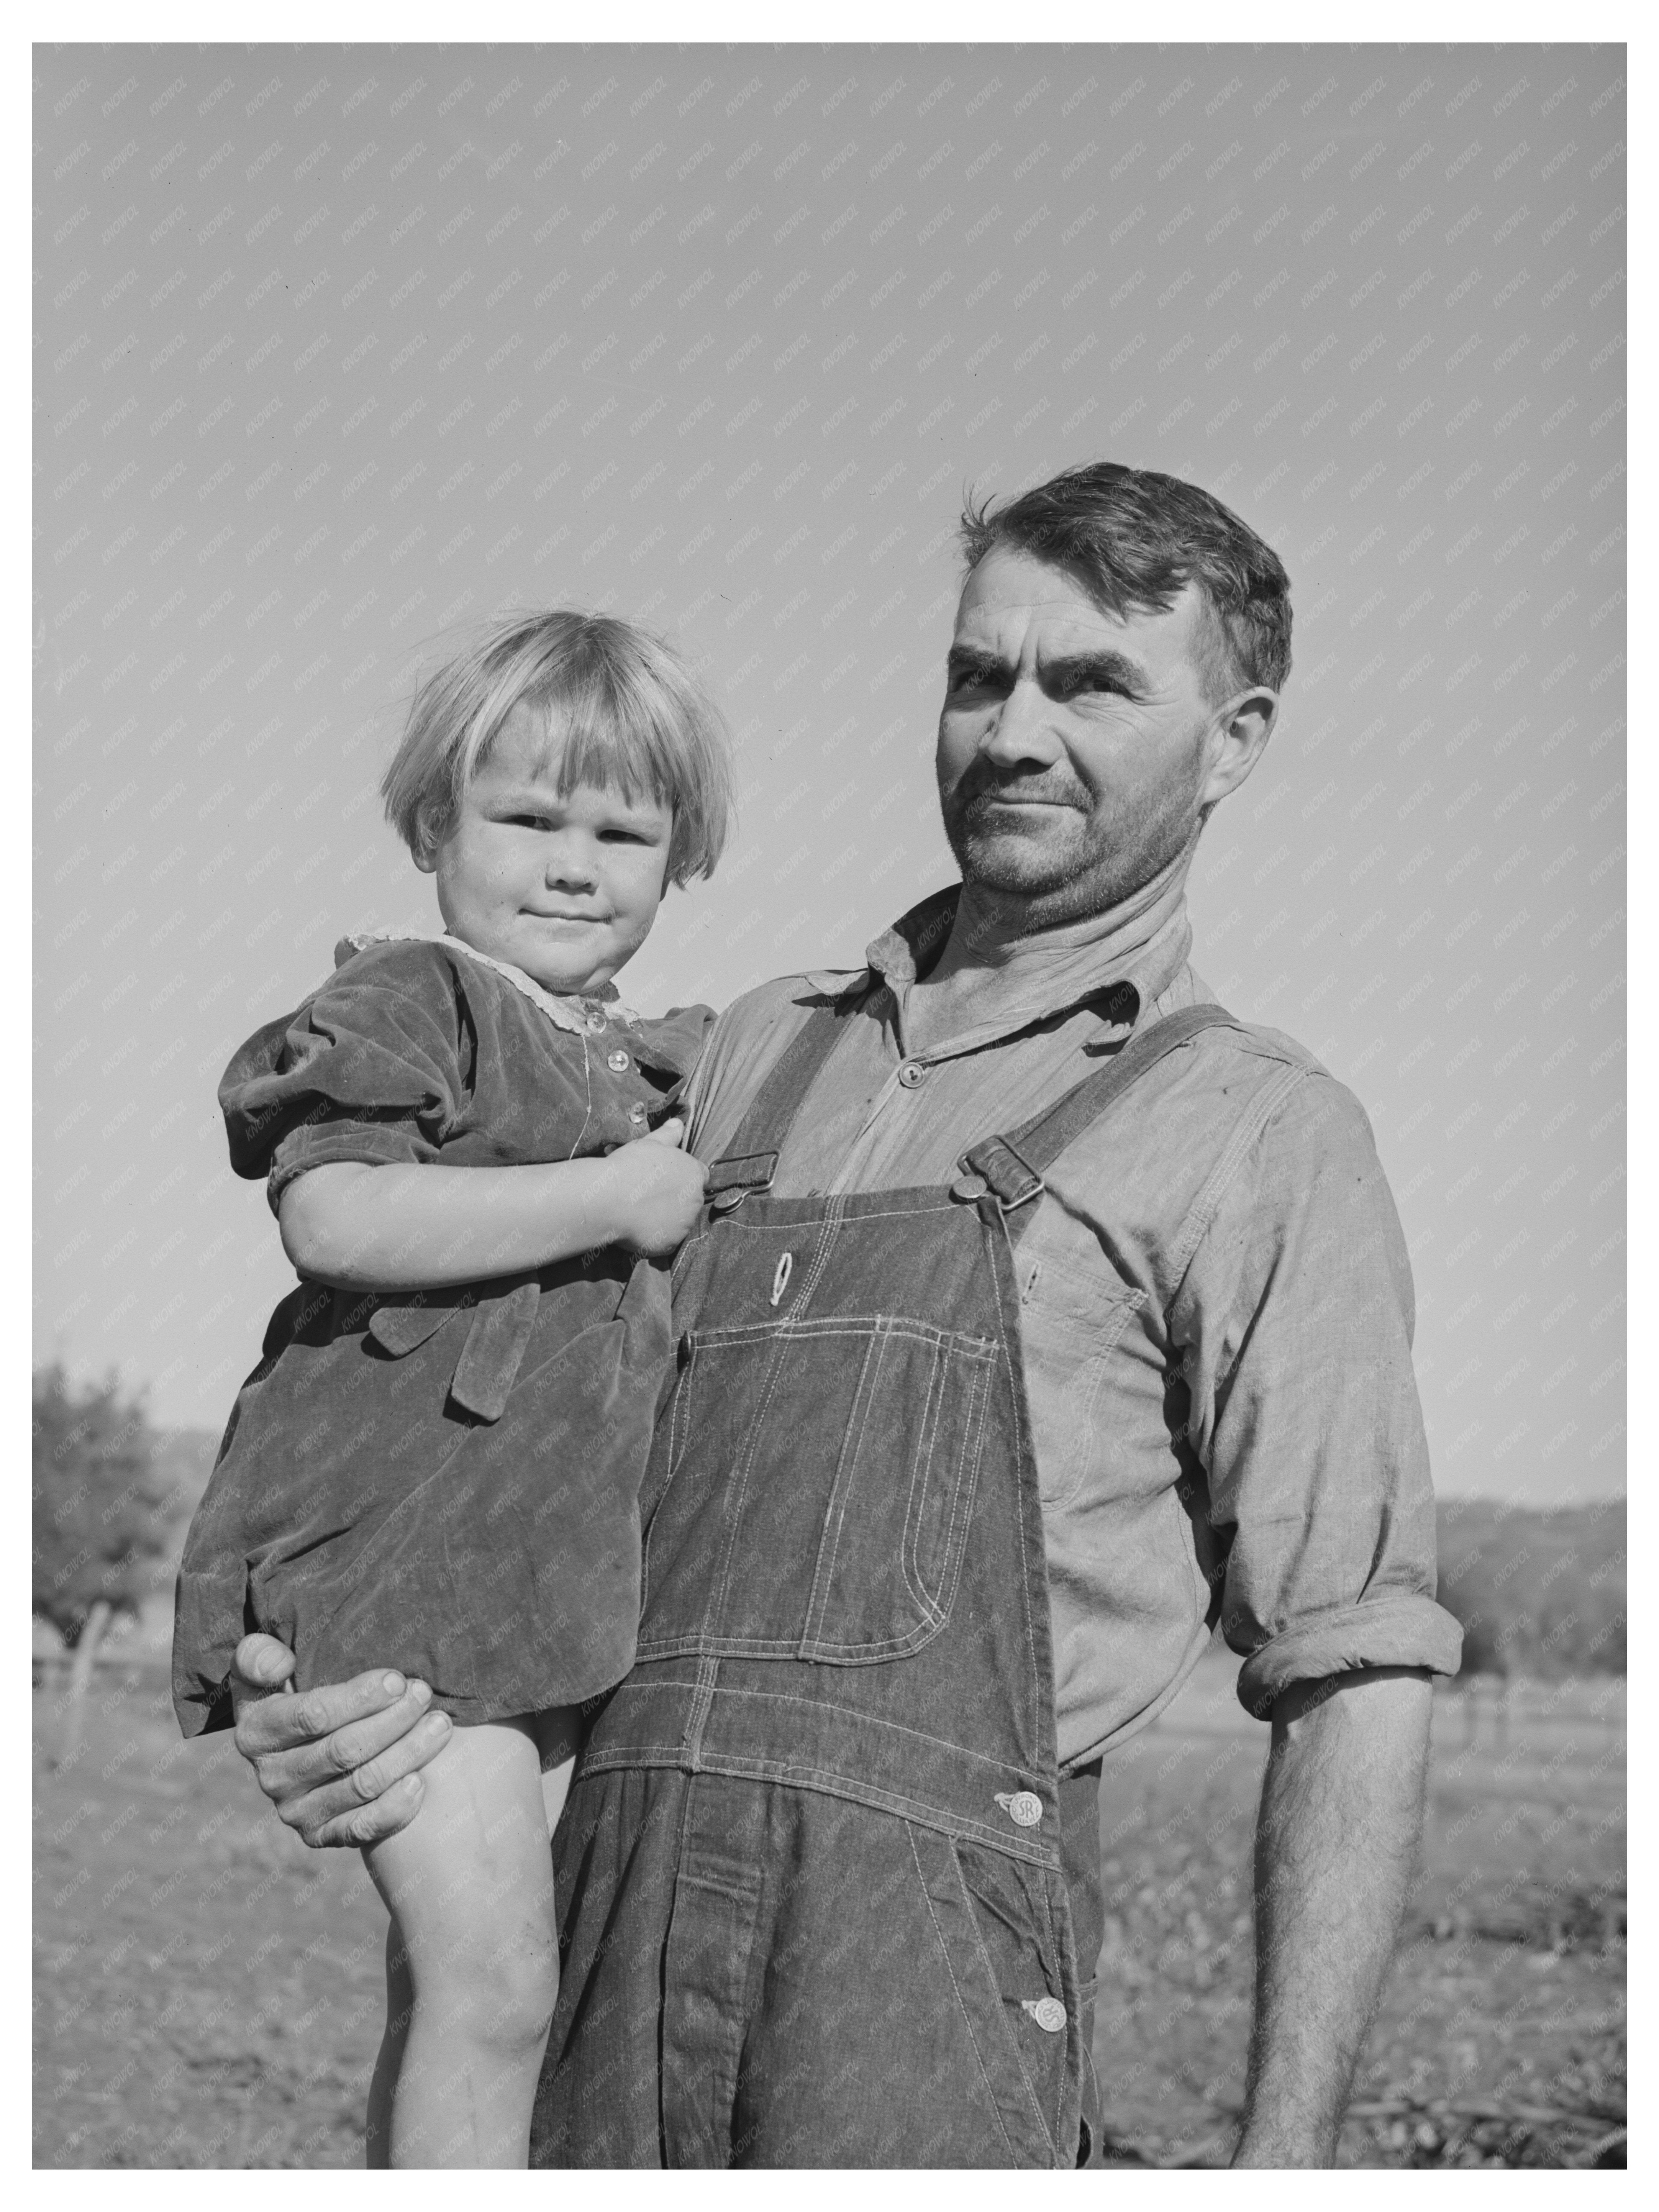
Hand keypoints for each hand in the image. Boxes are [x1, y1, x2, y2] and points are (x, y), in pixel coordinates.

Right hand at [230, 1632, 453, 1848]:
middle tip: (424, 1695)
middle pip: (343, 1751)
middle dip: (392, 1720)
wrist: (296, 1743)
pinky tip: (419, 1781)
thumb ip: (259, 1655)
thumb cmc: (290, 1691)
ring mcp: (296, 1811)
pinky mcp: (321, 1835)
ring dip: (407, 1754)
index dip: (359, 1697)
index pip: (312, 1716)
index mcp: (255, 1733)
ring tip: (440, 1725)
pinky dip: (394, 1808)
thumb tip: (278, 1664)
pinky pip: (362, 1828)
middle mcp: (271, 1778)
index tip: (397, 1679)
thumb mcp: (263, 1666)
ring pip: (361, 1785)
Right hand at [599, 1117, 707, 1255]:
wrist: (610, 1199)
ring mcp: (684, 1224)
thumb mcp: (650, 1143)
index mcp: (695, 1174)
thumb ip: (669, 1134)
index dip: (682, 1176)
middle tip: (649, 1195)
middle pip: (690, 1199)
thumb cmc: (630, 1166)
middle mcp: (695, 1200)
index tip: (665, 1178)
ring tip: (641, 1211)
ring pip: (679, 1221)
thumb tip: (679, 1122)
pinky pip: (666, 1240)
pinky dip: (656, 1235)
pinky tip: (638, 1226)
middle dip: (674, 1197)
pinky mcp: (671, 1243)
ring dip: (666, 1217)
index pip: (699, 1175)